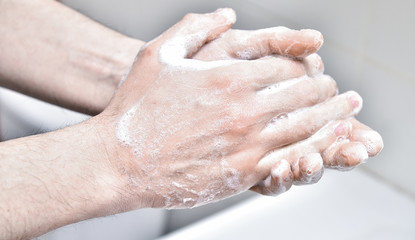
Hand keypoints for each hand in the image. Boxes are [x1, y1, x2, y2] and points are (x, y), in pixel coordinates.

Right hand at [96, 9, 365, 208]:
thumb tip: (226, 14)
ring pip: (305, 127)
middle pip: (303, 95)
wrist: (119, 161)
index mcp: (228, 77)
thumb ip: (196, 28)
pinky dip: (315, 148)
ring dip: (332, 118)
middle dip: (327, 91)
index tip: (315, 68)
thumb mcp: (158, 54)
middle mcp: (243, 109)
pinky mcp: (244, 173)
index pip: (285, 66)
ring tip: (348, 113)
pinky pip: (291, 158)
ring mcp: (247, 143)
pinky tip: (326, 143)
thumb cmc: (135, 109)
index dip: (306, 66)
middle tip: (341, 92)